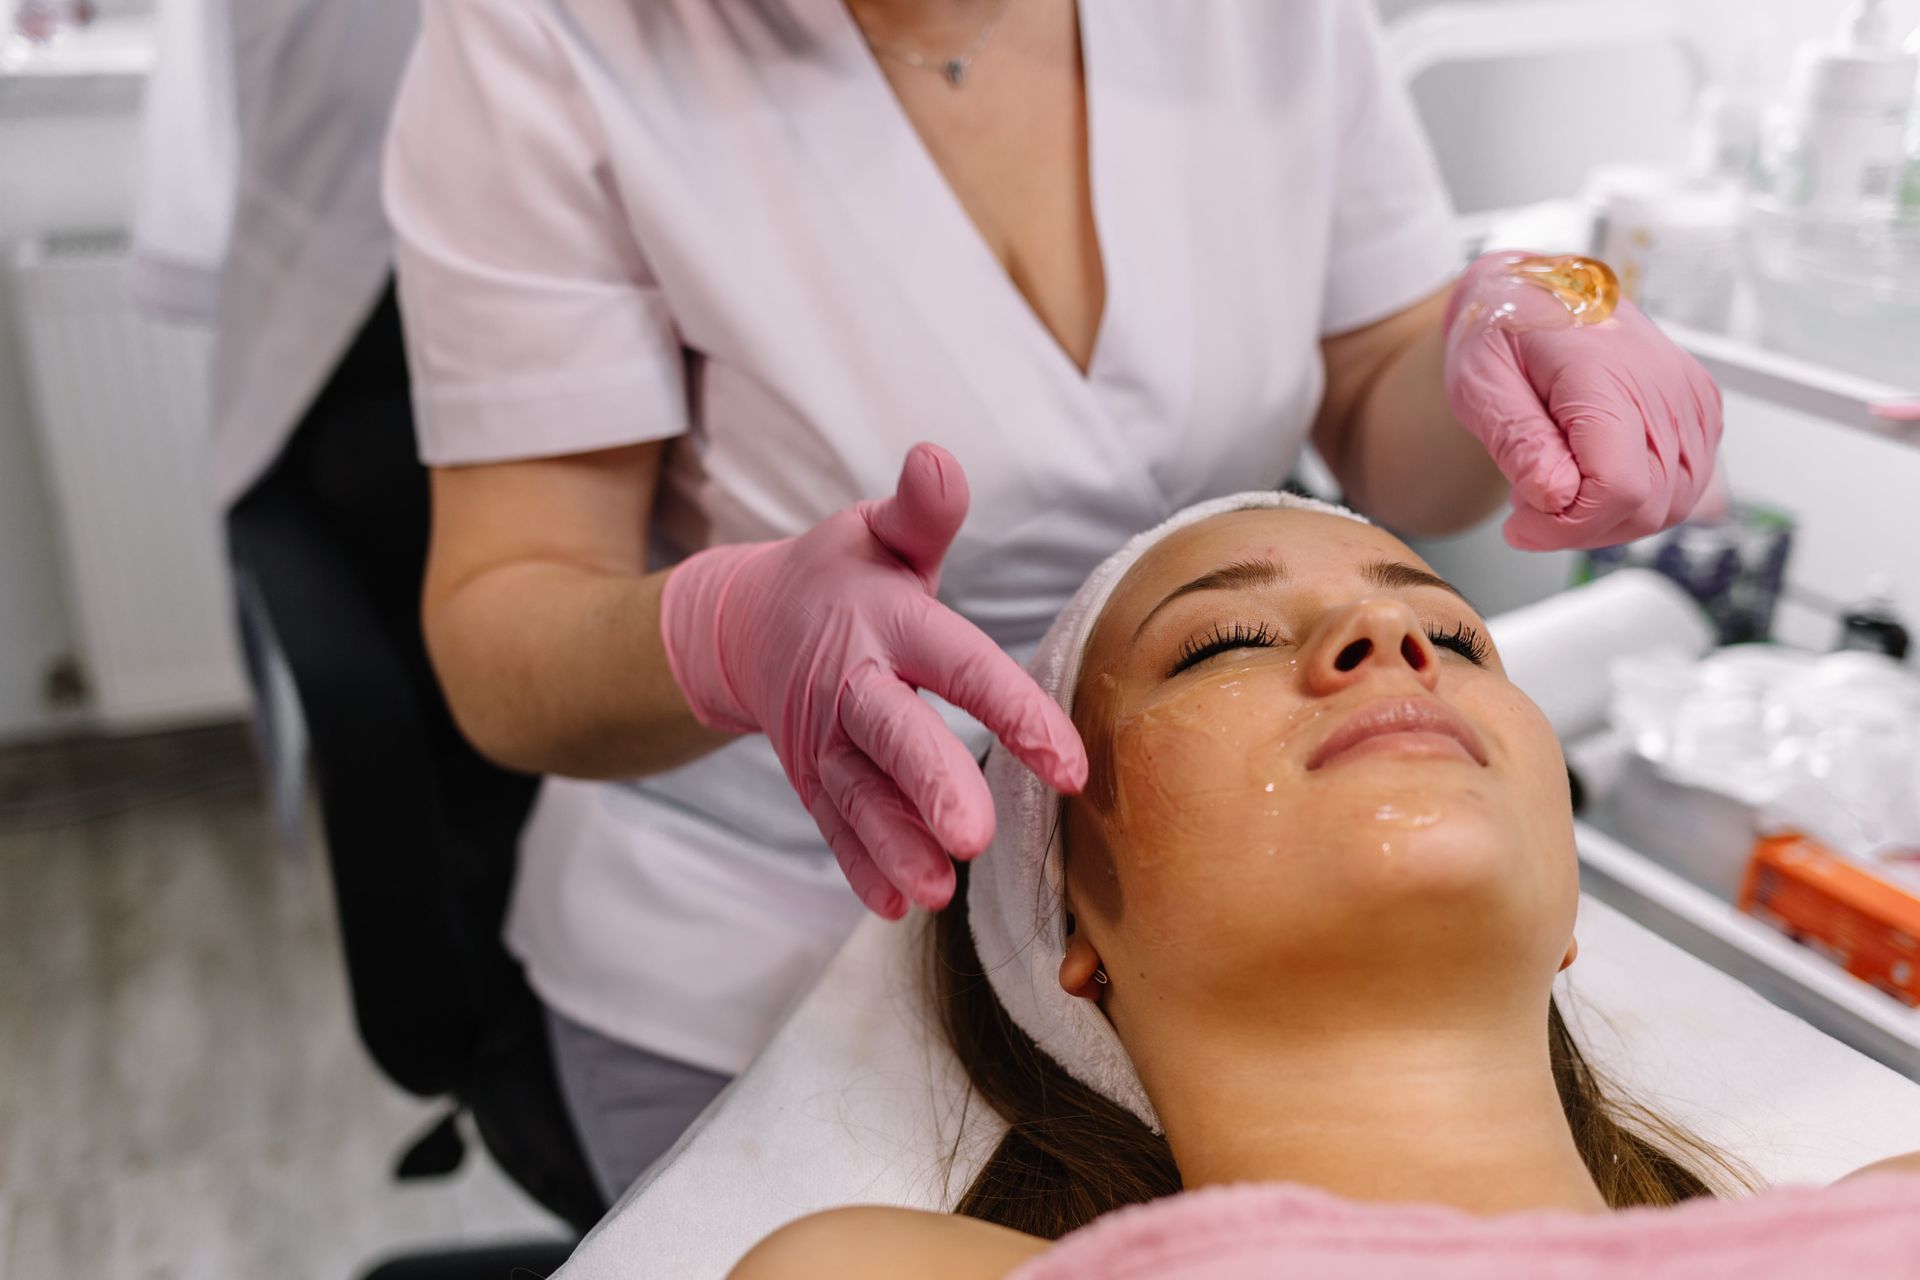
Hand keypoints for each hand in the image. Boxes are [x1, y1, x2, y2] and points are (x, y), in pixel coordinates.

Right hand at [660, 443, 1087, 917]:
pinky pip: (833, 825)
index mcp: (885, 619)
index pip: (956, 663)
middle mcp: (850, 682)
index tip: (1068, 764)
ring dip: (895, 844)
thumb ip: (923, 511)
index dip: (1011, 711)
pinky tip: (898, 904)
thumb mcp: (879, 532)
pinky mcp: (810, 778)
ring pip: (859, 794)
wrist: (746, 622)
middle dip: (930, 784)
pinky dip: (860, 865)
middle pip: (891, 734)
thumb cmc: (846, 574)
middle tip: (974, 835)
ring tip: (938, 890)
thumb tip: (937, 457)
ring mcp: (823, 738)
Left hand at [1444, 252, 1723, 551]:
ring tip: (1556, 483)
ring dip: (1608, 518)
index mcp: (1606, 372)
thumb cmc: (1502, 326)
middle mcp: (1663, 383)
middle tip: (1529, 502)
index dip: (1567, 526)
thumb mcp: (1480, 380)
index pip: (1618, 487)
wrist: (1532, 287)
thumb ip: (1519, 441)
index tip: (1521, 525)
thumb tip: (1556, 498)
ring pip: (1671, 505)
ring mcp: (1689, 396)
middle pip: (1647, 506)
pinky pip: (1683, 485)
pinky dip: (1635, 500)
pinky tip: (1590, 475)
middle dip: (1580, 526)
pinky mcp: (1698, 408)